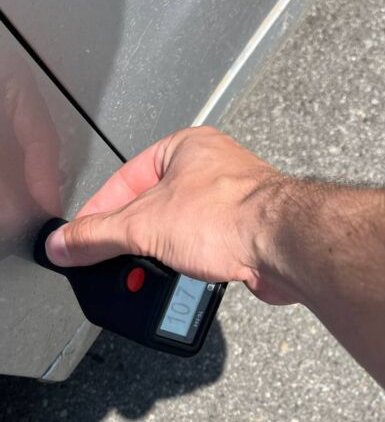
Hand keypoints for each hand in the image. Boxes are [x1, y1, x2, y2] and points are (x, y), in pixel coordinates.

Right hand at [45, 126, 295, 303]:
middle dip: (133, 237)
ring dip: (163, 254)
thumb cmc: (232, 215)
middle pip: (152, 207)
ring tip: (152, 269)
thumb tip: (64, 243)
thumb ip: (98, 235)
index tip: (80, 237)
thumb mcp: (145, 225)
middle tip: (113, 258)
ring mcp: (230, 202)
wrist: (283, 245)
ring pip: (178, 230)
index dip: (98, 211)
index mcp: (185, 148)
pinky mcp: (244, 233)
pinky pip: (203, 249)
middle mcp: (210, 170)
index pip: (124, 179)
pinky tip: (184, 273)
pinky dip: (188, 264)